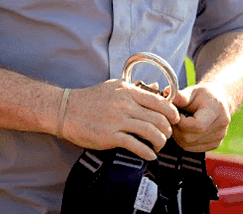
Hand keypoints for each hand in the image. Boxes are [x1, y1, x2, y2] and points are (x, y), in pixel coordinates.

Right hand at [61, 80, 179, 160]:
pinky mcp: (110, 136)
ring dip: (160, 142)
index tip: (174, 120)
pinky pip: (135, 145)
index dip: (171, 112)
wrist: (67, 109)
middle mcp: (126, 104)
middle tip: (166, 135)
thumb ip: (136, 88)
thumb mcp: (115, 87)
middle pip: (158, 118)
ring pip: (150, 131)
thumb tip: (156, 87)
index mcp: (128, 91)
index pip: (159, 101)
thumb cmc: (91, 98)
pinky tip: (149, 155)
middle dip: (167, 129)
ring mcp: (118, 120)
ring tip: (159, 146)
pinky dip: (146, 152)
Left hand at [171, 83, 230, 151]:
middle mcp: (220, 126)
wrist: (218, 99)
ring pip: (189, 145)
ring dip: (178, 135)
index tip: (174, 113)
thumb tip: (166, 93)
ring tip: (178, 122)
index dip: (180, 122)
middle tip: (172, 118)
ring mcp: (219, 137)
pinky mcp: (215, 144)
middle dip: (176, 129)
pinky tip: (184, 128)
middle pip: (190, 137)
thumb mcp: (192, 91)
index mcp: (216, 110)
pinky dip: (184, 140)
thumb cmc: (203, 94)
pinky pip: (192, 148)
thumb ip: (180, 96)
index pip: (196, 125)